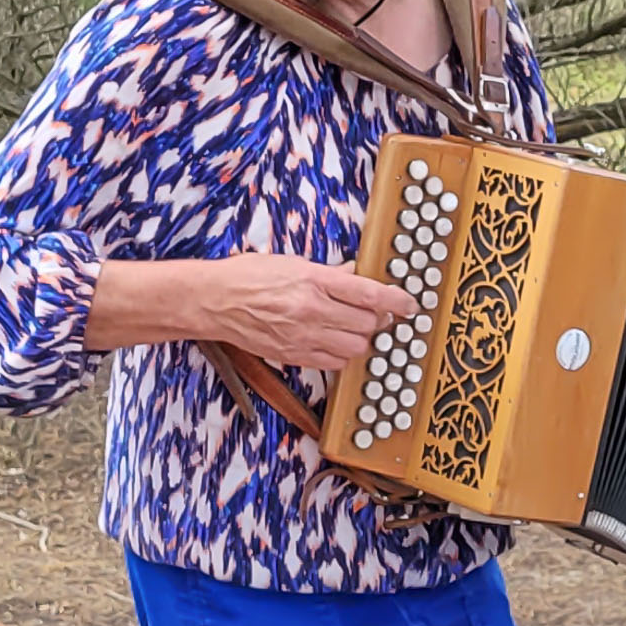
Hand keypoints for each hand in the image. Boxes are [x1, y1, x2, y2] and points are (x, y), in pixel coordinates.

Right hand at [207, 252, 419, 369]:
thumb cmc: (249, 276)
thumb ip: (329, 272)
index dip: (397, 301)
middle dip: (378, 320)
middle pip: (368, 324)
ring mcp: (303, 336)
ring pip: (356, 347)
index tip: (410, 304)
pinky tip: (335, 343)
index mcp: (314, 280)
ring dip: (361, 339)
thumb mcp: (293, 262)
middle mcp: (312, 309)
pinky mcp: (294, 355)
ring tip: (353, 329)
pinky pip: (334, 363)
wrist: (215, 301)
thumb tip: (357, 274)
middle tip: (374, 314)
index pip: (369, 293)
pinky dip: (342, 355)